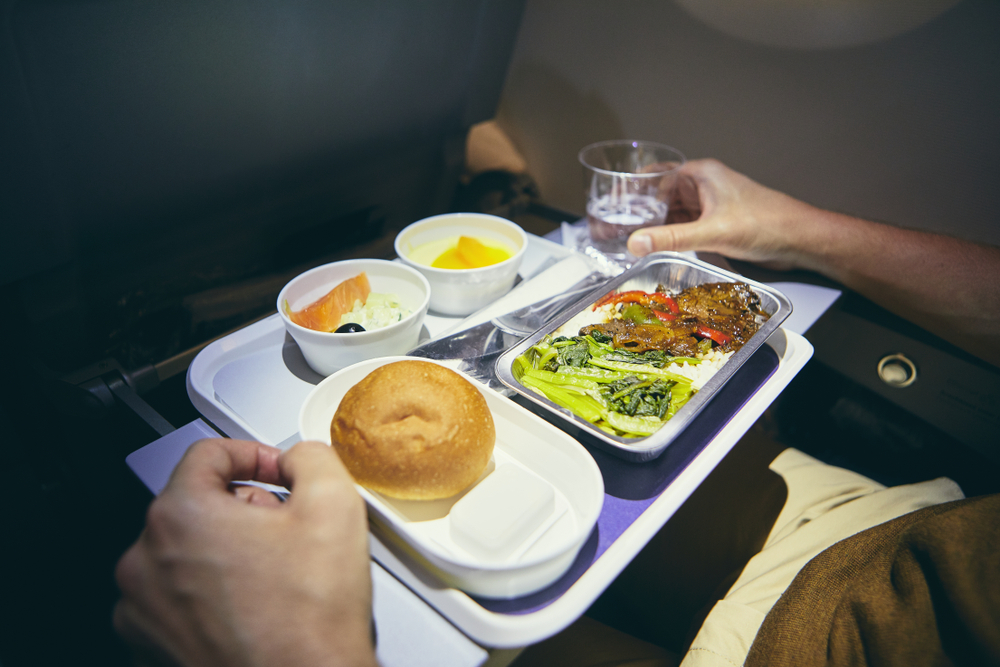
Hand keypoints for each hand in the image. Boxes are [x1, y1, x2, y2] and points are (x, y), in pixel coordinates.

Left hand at [114, 439, 375, 666]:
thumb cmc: (309, 617)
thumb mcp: (334, 503)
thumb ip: (311, 457)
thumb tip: (298, 458)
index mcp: (181, 515)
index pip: (208, 454)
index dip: (253, 454)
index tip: (277, 473)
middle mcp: (146, 560)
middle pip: (195, 503)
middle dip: (242, 506)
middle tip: (285, 527)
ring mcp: (143, 608)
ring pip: (184, 551)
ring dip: (224, 550)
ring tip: (271, 571)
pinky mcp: (151, 644)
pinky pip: (177, 597)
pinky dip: (209, 592)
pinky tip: (251, 605)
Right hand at [627, 158, 822, 270]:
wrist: (798, 239)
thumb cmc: (766, 223)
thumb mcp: (713, 232)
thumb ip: (671, 239)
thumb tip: (635, 243)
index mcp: (700, 175)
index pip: (655, 176)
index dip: (631, 190)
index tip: (610, 205)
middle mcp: (702, 186)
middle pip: (660, 195)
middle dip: (638, 211)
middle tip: (613, 228)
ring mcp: (708, 204)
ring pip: (671, 212)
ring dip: (654, 224)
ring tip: (628, 239)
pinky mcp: (715, 222)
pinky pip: (684, 225)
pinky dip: (669, 234)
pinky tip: (656, 246)